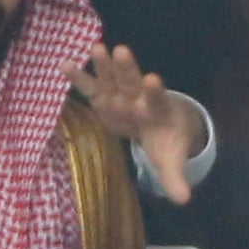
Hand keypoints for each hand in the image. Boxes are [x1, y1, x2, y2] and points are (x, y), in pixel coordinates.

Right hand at [65, 42, 208, 202]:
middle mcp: (139, 98)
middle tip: (122, 51)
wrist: (163, 123)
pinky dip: (79, 77)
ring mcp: (122, 95)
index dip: (154, 91)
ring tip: (97, 48)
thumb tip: (184, 200)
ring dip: (105, 66)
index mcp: (159, 111)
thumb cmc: (167, 141)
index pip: (158, 99)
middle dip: (127, 69)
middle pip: (133, 82)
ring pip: (113, 78)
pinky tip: (64, 64)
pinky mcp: (105, 98)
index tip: (152, 79)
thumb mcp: (171, 160)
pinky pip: (91, 88)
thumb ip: (175, 177)